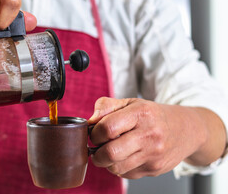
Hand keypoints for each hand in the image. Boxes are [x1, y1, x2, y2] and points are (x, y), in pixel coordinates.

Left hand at [88, 97, 210, 178]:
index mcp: (141, 114)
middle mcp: (149, 135)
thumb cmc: (153, 115)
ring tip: (109, 152)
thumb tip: (90, 121)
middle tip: (97, 148)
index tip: (94, 133)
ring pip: (116, 168)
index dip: (94, 133)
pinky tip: (125, 157)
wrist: (186, 130)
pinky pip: (126, 174)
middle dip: (96, 153)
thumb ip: (107, 106)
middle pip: (110, 152)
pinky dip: (119, 168)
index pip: (107, 128)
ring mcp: (153, 154)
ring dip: (106, 162)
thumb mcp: (131, 103)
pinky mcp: (155, 169)